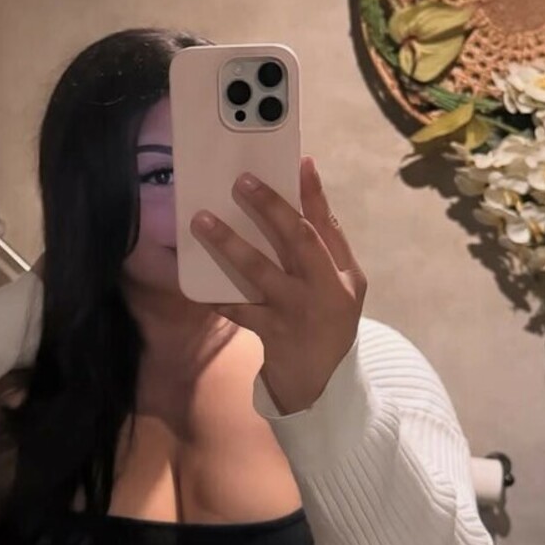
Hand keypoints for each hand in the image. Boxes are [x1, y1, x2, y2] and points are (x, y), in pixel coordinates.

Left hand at [190, 155, 366, 414]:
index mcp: (344, 273)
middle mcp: (326, 289)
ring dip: (230, 243)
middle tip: (243, 181)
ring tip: (203, 221)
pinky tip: (199, 287)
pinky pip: (239, 310)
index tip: (300, 161)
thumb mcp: (339, 289)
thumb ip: (323, 251)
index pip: (328, 225)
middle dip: (271, 207)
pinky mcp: (274, 333)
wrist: (323, 383)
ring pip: (261, 270)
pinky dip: (219, 297)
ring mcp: (299, 312)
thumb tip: (298, 204)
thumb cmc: (326, 323)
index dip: (314, 193)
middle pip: (298, 239)